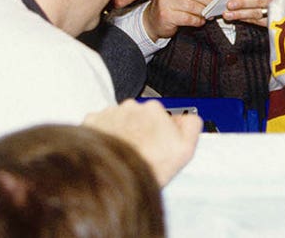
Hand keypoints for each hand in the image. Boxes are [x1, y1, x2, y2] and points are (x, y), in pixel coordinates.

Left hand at [82, 99, 201, 186]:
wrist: (113, 177)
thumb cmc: (146, 166)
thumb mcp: (185, 150)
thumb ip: (192, 125)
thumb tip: (188, 117)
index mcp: (155, 109)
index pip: (162, 114)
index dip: (161, 130)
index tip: (159, 143)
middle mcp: (132, 107)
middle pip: (140, 116)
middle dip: (141, 129)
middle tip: (142, 150)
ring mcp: (111, 113)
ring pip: (120, 119)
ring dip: (123, 131)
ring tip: (125, 153)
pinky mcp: (92, 121)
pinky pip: (100, 124)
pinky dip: (104, 134)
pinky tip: (111, 149)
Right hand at [143, 0, 219, 40]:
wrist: (153, 19)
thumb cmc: (171, 3)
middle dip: (208, 0)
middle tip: (214, 5)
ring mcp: (164, 1)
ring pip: (192, 5)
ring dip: (203, 11)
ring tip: (208, 14)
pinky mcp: (166, 15)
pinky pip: (188, 18)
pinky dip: (197, 20)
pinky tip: (200, 21)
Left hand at [222, 0, 284, 26]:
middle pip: (263, 0)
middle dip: (245, 2)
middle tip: (230, 4)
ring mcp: (280, 9)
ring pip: (260, 12)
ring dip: (242, 14)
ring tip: (228, 14)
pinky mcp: (276, 19)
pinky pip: (261, 21)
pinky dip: (248, 20)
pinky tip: (238, 18)